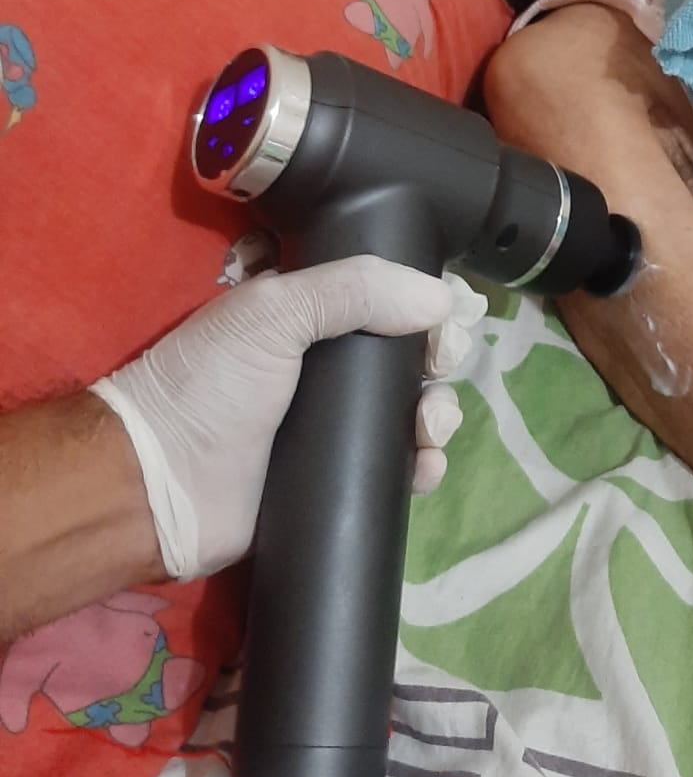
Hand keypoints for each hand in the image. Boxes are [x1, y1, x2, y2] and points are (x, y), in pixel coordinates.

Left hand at [91, 257, 481, 581]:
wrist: (160, 485)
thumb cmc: (209, 386)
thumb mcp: (274, 313)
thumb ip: (355, 290)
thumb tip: (443, 300)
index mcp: (308, 317)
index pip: (386, 300)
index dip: (425, 307)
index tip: (448, 321)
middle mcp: (325, 367)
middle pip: (409, 356)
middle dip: (439, 363)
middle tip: (437, 373)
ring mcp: (332, 427)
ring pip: (412, 413)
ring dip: (437, 415)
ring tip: (428, 428)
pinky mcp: (336, 479)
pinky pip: (396, 469)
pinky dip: (422, 466)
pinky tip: (422, 467)